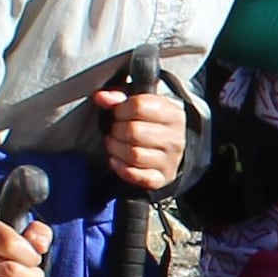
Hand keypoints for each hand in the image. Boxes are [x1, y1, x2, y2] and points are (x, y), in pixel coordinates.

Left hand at [95, 78, 190, 193]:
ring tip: (114, 144)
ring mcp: (170, 161)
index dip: (120, 109)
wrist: (172, 152)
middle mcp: (175, 138)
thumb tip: (101, 97)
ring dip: (115, 149)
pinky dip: (120, 168)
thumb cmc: (153, 126)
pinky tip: (116, 160)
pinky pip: (135, 176)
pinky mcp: (161, 179)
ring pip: (133, 154)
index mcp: (173, 114)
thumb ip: (119, 99)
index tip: (118, 113)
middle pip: (134, 131)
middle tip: (115, 131)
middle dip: (116, 131)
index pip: (139, 106)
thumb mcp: (143, 106)